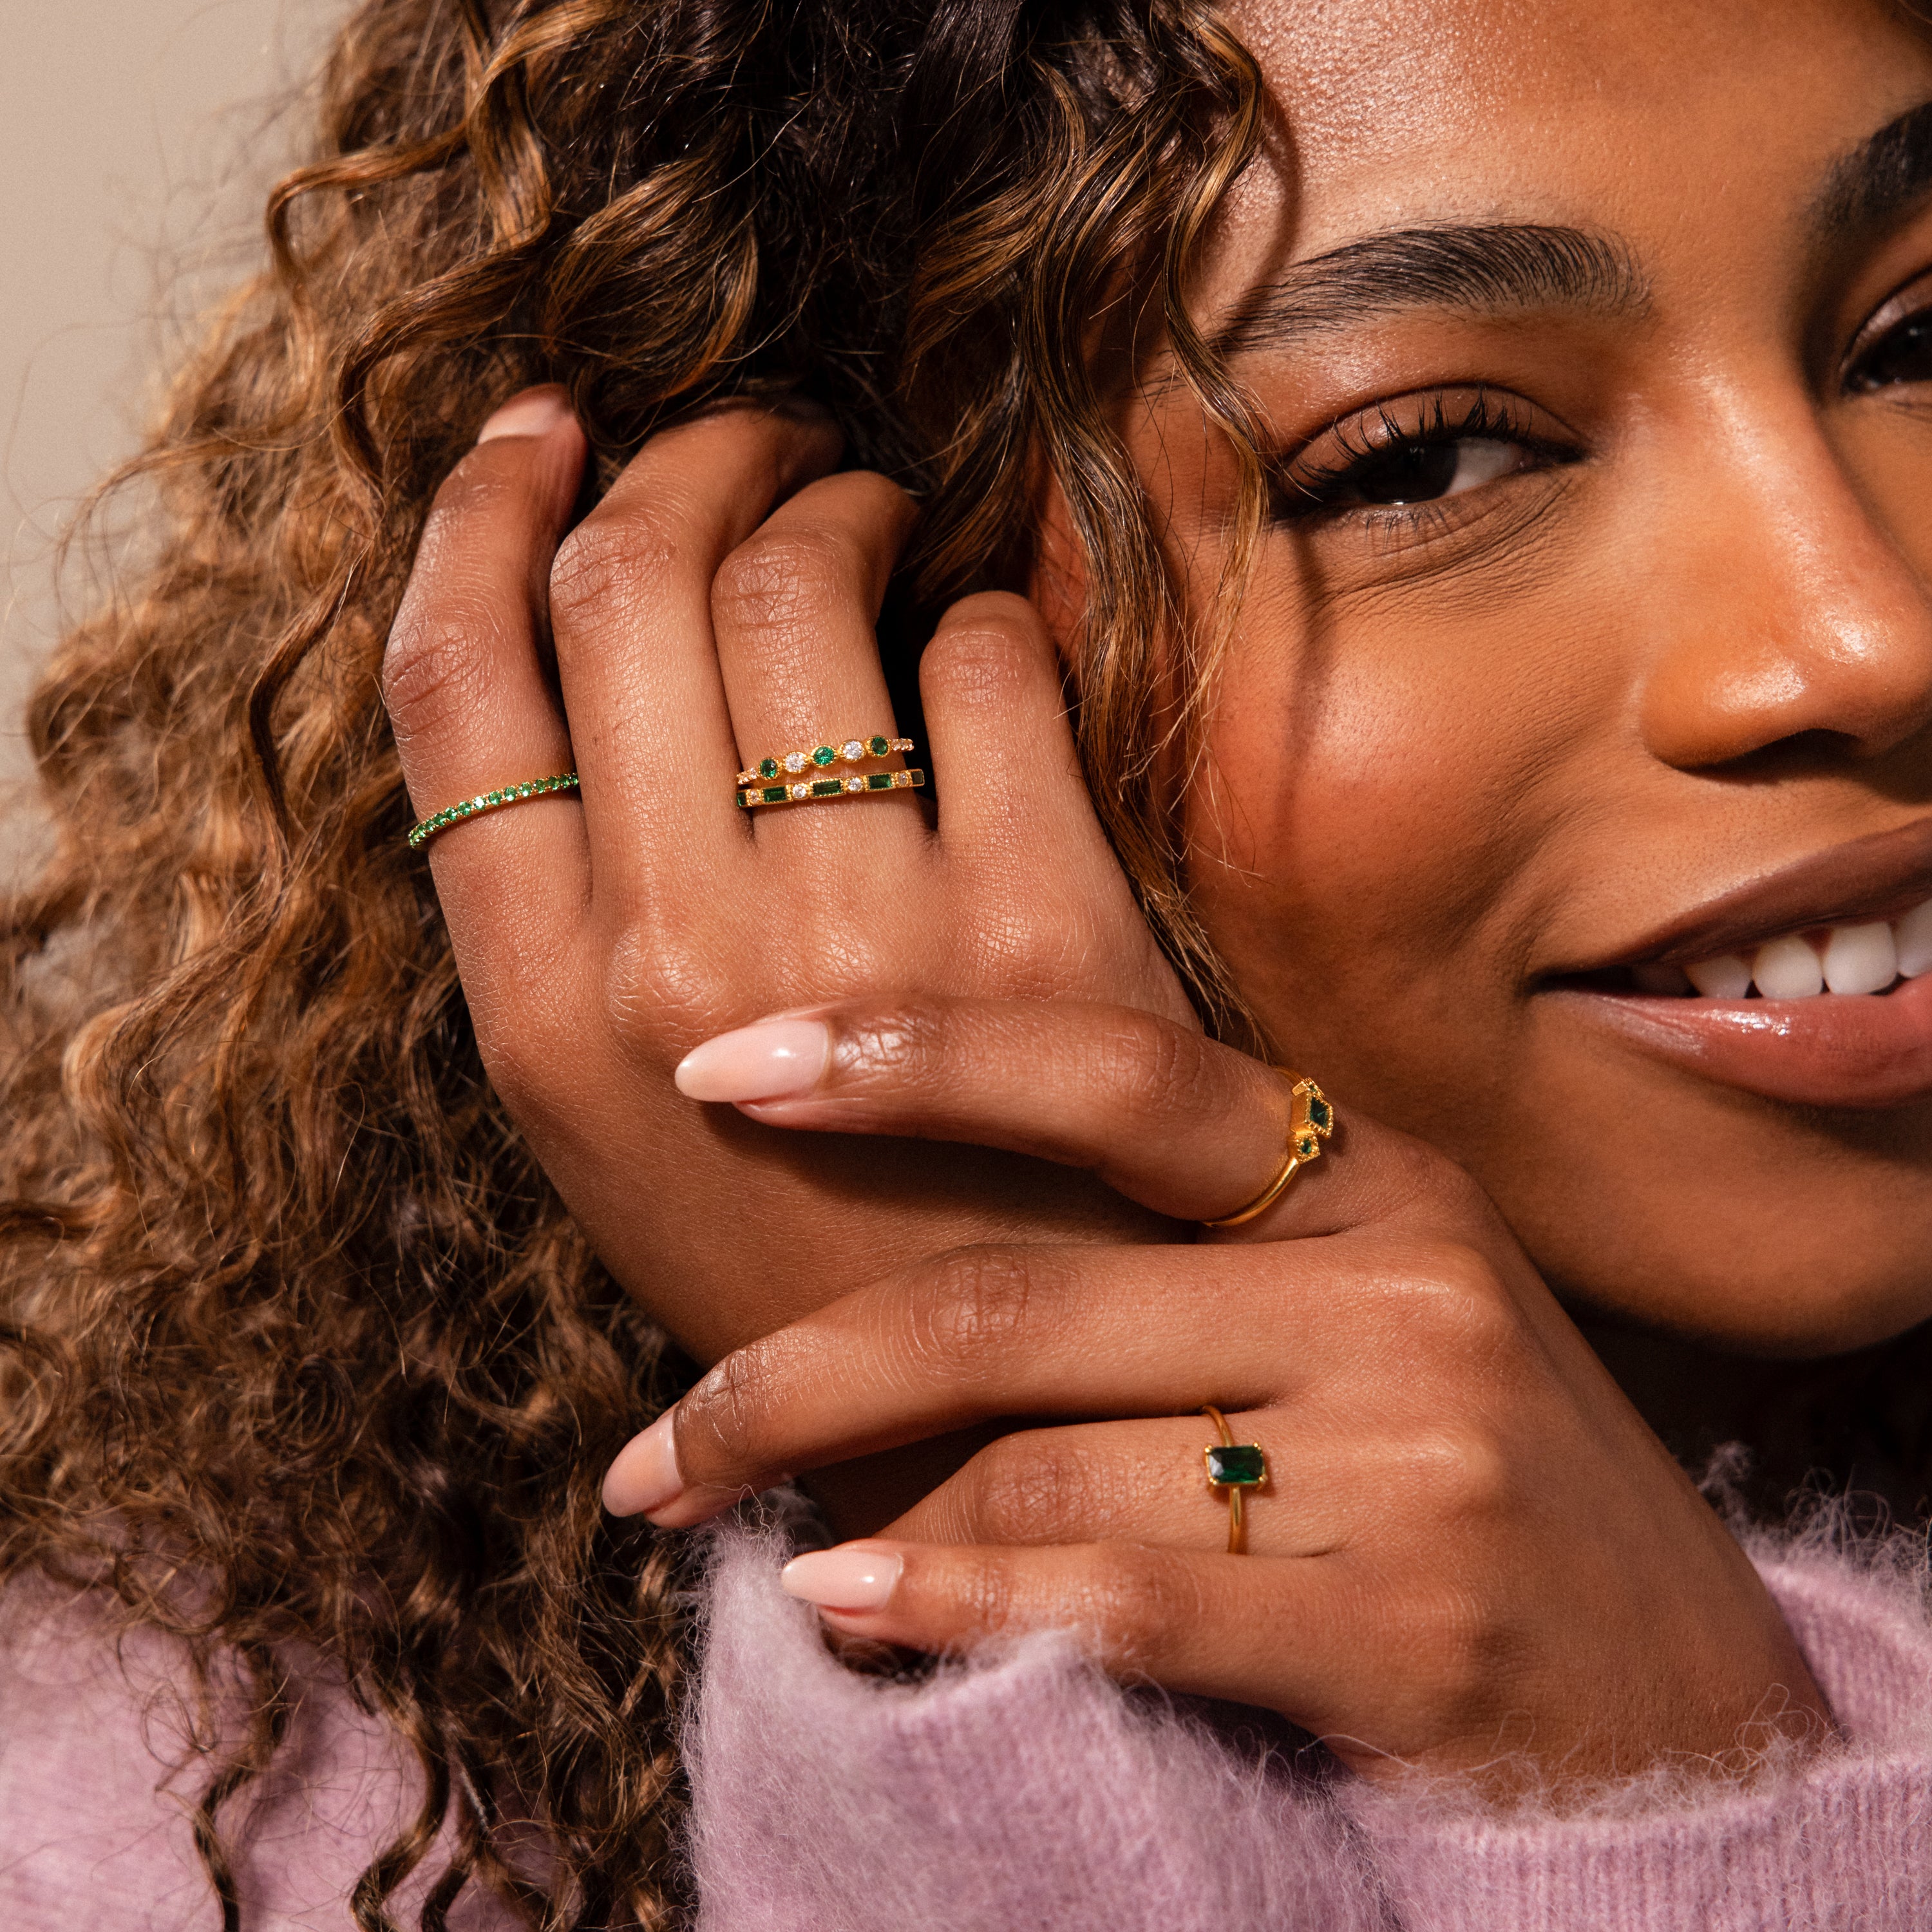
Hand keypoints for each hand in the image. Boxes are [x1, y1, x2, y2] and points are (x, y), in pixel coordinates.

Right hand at [381, 391, 1189, 1381]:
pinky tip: (978, 651)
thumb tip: (555, 628)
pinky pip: (986, 658)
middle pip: (628, 587)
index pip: (454, 683)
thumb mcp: (601, 1109)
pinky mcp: (1048, 932)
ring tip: (865, 518)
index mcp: (539, 1010)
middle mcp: (678, 964)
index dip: (485, 512)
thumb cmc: (790, 1241)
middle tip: (751, 447)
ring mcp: (868, 947)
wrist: (990, 1401)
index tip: (544, 433)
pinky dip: (980, 615)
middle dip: (685, 461)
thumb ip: (552, 900)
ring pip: (799, 586)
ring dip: (836, 505)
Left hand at [603, 995, 1830, 1785]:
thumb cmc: (1472, 1487)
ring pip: (1042, 1460)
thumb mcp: (1363, 1318)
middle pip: (1018, 1296)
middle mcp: (1403, 1288)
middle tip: (659, 1442)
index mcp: (1378, 1180)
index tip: (725, 1064)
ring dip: (865, 1511)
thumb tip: (900, 1259)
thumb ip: (1180, 1259)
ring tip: (759, 1540)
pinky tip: (850, 1609)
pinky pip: (1118, 1595)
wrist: (1687, 1706)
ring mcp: (1420, 1452)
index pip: (1105, 1071)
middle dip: (796, 1372)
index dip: (903, 1053)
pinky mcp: (1413, 1624)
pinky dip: (957, 1604)